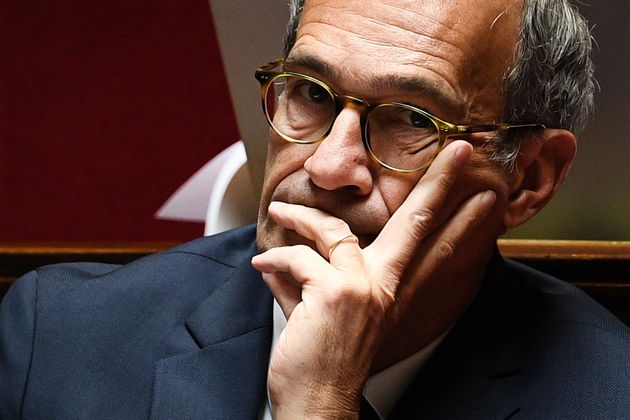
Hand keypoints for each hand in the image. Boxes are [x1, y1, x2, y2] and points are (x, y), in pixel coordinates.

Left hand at [251, 141, 496, 418]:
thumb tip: (275, 261)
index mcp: (389, 291)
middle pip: (417, 222)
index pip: (429, 247)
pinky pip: (297, 257)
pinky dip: (274, 260)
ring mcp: (363, 286)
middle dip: (440, 184)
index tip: (486, 195)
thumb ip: (305, 284)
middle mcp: (384, 285)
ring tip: (281, 212)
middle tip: (463, 153)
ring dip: (300, 216)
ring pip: (331, 229)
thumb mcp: (321, 316)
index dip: (458, 218)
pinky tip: (262, 265)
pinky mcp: (335, 291)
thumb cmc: (319, 362)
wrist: (315, 402)